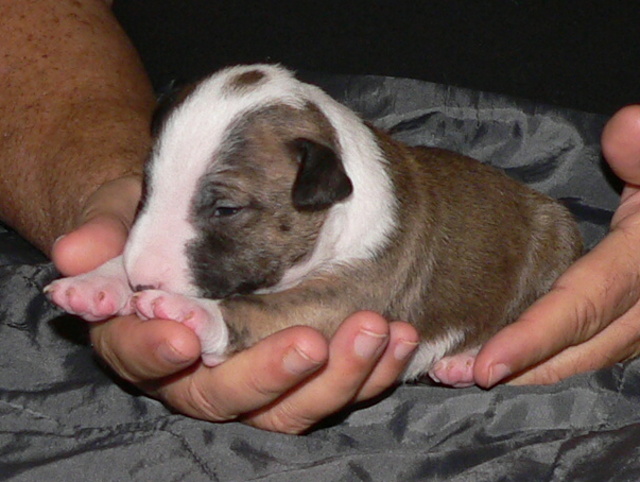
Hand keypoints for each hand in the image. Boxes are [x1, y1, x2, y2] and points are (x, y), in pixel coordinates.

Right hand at [52, 178, 418, 432]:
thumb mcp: (134, 212)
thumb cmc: (163, 218)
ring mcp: (256, 378)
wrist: (205, 220)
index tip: (185, 333)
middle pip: (225, 396)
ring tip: (375, 329)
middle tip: (310, 341)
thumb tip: (71, 257)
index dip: (156, 352)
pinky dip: (369, 370)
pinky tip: (396, 333)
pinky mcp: (303, 375)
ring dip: (337, 375)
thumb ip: (110, 231)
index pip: (140, 357)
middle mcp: (199, 372)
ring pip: (290, 407)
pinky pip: (335, 390)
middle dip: (268, 371)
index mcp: (147, 336)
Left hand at [474, 105, 639, 386]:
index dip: (535, 337)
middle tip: (449, 373)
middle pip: (580, 347)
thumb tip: (624, 127)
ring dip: (526, 371)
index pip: (585, 306)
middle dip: (516, 367)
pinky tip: (503, 360)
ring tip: (461, 373)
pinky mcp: (632, 323)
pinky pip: (589, 350)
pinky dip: (546, 360)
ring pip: (585, 357)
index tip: (486, 364)